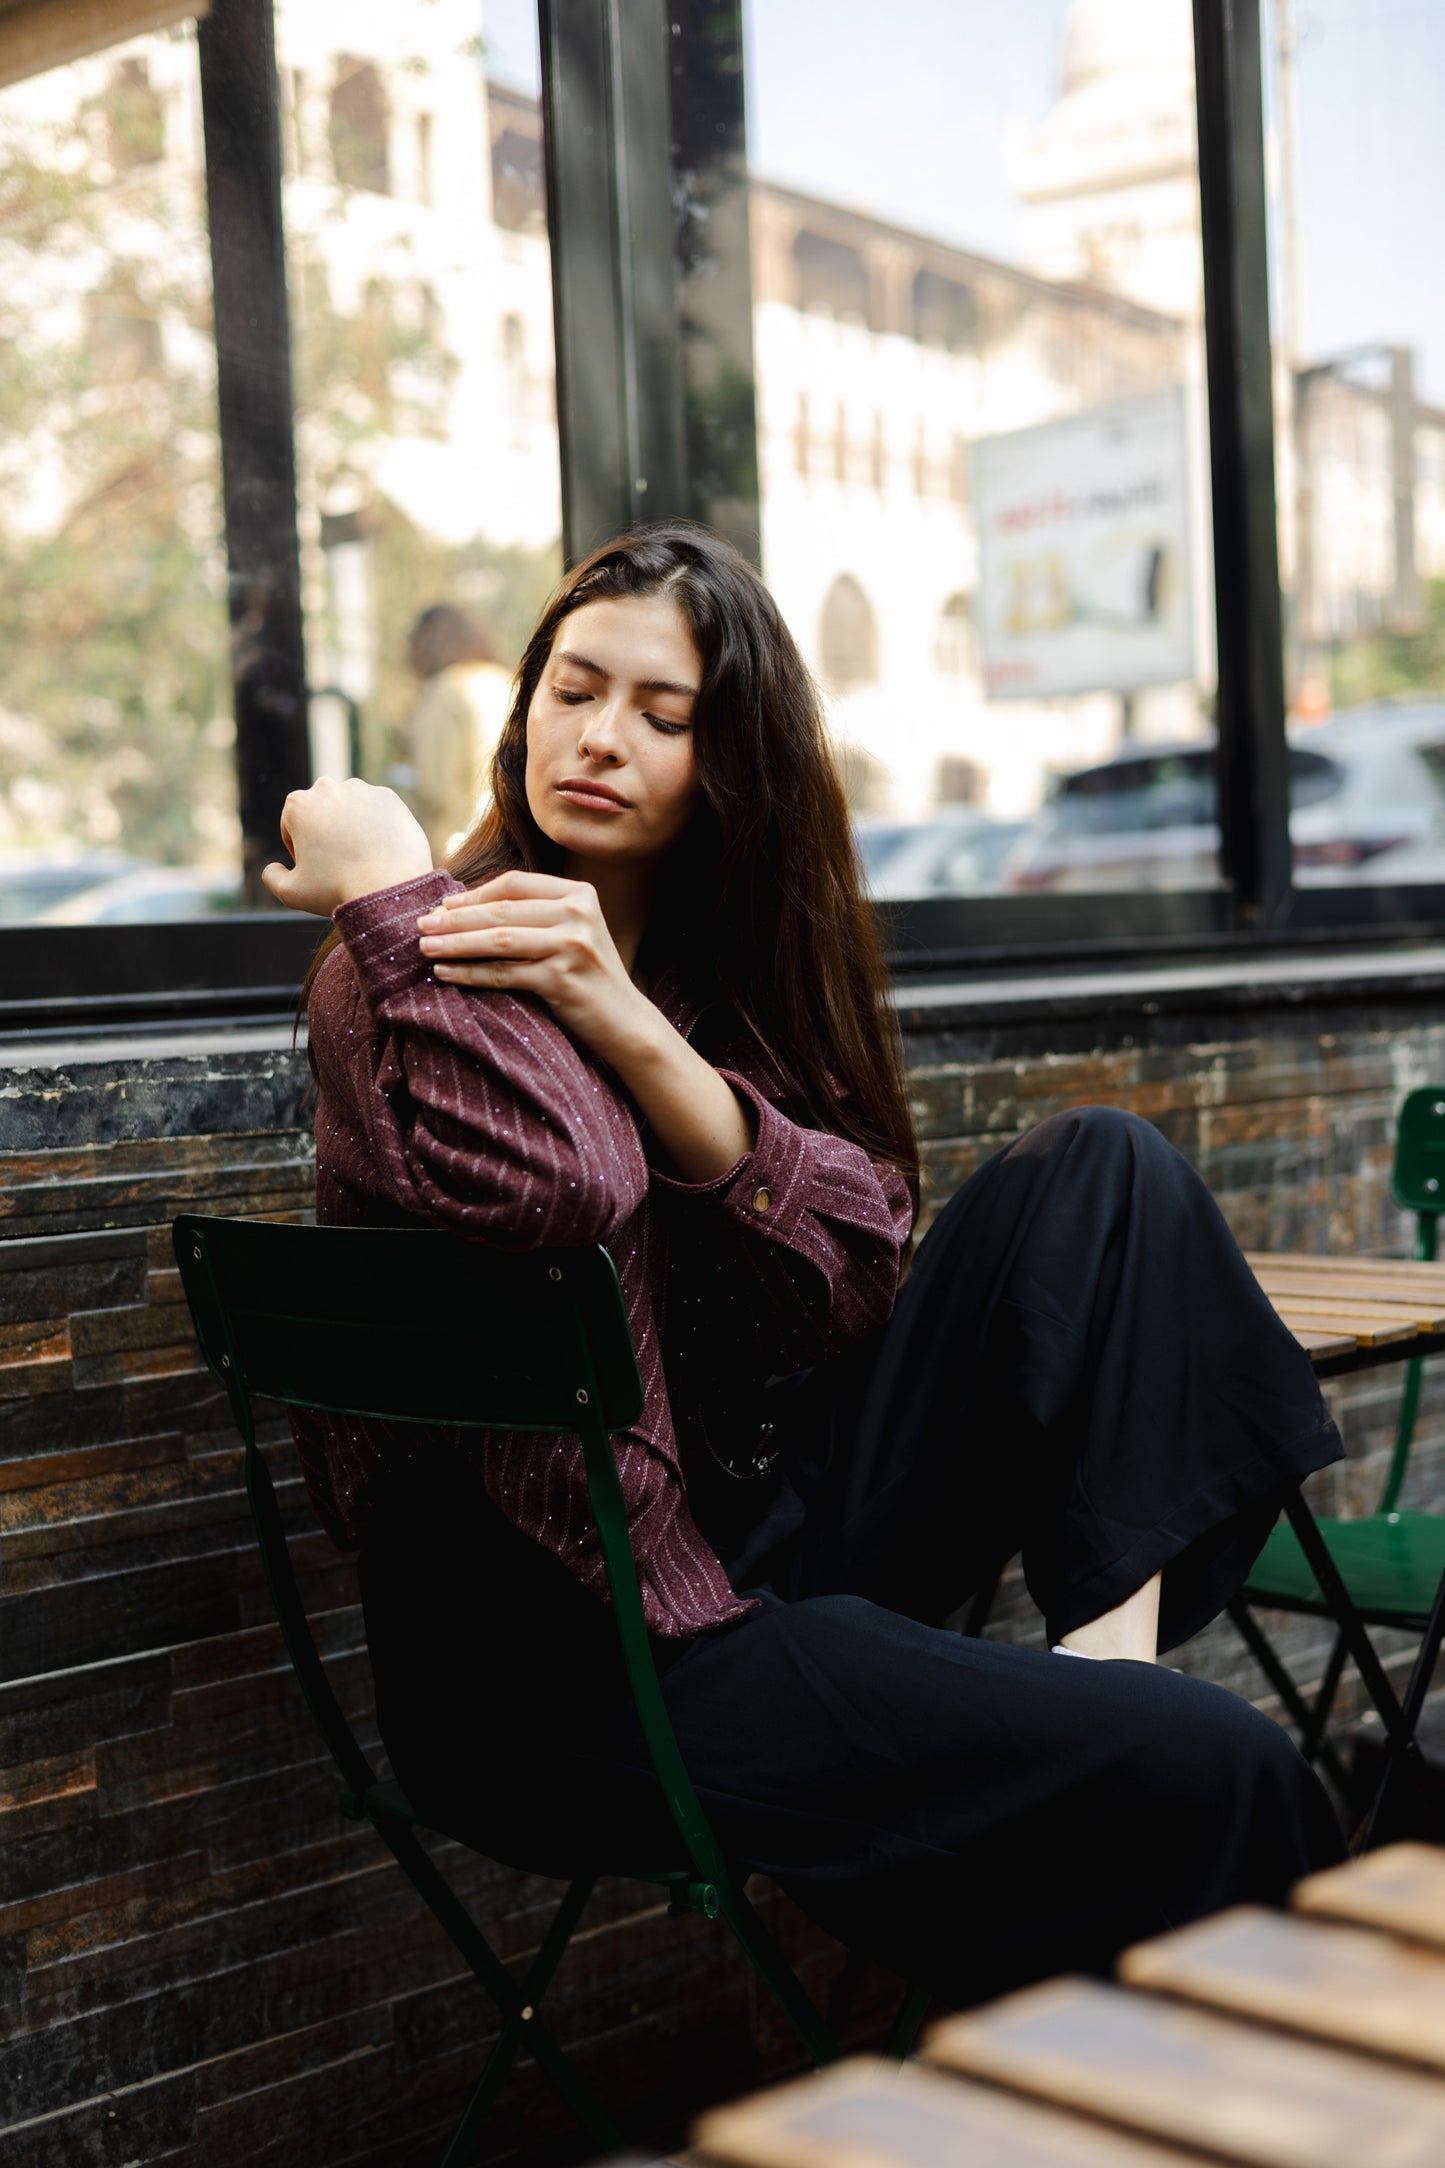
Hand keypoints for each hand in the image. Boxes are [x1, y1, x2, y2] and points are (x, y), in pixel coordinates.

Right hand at [262, 777, 433, 915]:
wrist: (389, 885)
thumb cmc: (337, 889)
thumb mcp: (291, 892)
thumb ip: (272, 878)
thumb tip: (272, 868)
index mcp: (297, 804)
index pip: (293, 828)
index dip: (301, 852)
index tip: (317, 871)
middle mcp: (327, 787)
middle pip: (320, 815)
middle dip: (325, 835)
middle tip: (340, 864)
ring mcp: (360, 789)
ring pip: (348, 810)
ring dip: (350, 828)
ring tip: (361, 857)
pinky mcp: (388, 796)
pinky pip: (376, 812)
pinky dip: (375, 827)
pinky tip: (379, 849)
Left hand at [417, 872, 650, 1065]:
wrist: (627, 1024)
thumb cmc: (589, 979)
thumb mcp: (572, 934)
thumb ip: (536, 915)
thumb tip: (465, 907)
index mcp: (580, 893)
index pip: (515, 884)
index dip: (474, 894)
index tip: (442, 906)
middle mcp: (578, 913)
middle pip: (502, 910)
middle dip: (456, 918)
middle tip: (421, 925)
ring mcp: (572, 945)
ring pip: (498, 940)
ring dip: (455, 944)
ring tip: (425, 948)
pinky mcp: (563, 978)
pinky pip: (504, 973)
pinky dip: (470, 973)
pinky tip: (446, 974)